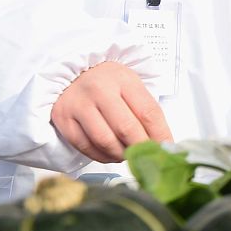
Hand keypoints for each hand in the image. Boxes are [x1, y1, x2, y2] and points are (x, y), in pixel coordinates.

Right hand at [51, 62, 173, 162]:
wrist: (72, 73)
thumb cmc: (107, 81)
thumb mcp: (131, 84)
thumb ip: (145, 110)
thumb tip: (162, 142)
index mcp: (124, 80)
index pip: (148, 112)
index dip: (160, 134)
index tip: (166, 147)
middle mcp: (99, 91)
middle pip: (126, 128)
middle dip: (141, 148)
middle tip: (147, 157)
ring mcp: (79, 105)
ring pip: (105, 141)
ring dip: (121, 154)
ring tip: (128, 155)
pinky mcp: (63, 120)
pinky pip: (85, 146)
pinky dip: (101, 156)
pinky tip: (110, 154)